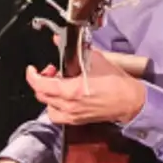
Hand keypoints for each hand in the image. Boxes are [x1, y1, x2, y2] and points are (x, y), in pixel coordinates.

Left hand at [25, 51, 145, 125]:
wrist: (130, 101)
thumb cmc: (117, 84)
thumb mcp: (95, 60)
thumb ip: (75, 51)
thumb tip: (59, 41)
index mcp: (72, 91)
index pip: (40, 85)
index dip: (32, 76)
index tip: (32, 69)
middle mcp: (69, 106)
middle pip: (41, 95)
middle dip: (41, 81)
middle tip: (51, 72)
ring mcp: (72, 115)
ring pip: (47, 106)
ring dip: (48, 94)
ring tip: (57, 85)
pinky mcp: (77, 120)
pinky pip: (56, 115)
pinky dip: (54, 106)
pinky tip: (62, 97)